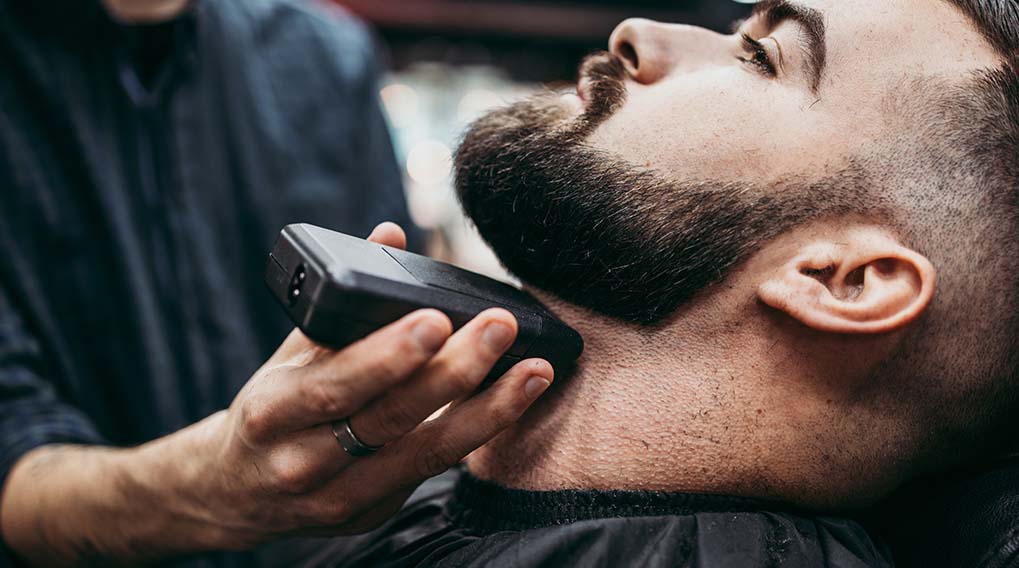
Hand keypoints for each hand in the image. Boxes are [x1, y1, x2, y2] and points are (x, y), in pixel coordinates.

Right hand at [188, 222, 553, 546]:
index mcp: (273, 410)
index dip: (388, 355)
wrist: (232, 492)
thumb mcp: (287, 352)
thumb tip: (391, 235)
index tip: (436, 318)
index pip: (336, 383)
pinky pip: (429, 472)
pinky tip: (511, 401)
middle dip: (453, 372)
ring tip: (534, 371)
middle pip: (388, 419)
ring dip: (487, 412)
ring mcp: (338, 498)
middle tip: (501, 327)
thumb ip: (341, 300)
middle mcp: (302, 462)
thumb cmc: (271, 407)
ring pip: (423, 454)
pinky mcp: (369, 514)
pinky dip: (473, 435)